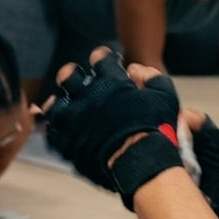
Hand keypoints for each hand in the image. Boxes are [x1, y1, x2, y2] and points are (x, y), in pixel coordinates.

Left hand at [46, 47, 183, 206]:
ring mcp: (74, 121)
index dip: (102, 58)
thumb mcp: (164, 95)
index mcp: (110, 82)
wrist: (141, 160)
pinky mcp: (68, 144)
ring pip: (54, 105)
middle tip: (74, 77)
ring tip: (62, 105)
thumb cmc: (156, 127)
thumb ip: (150, 77)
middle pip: (68, 76)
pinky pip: (54, 135)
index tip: (103, 59)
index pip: (100, 60)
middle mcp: (87, 97)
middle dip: (71, 74)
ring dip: (58, 103)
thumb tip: (135, 71)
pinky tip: (61, 131)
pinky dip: (57, 131)